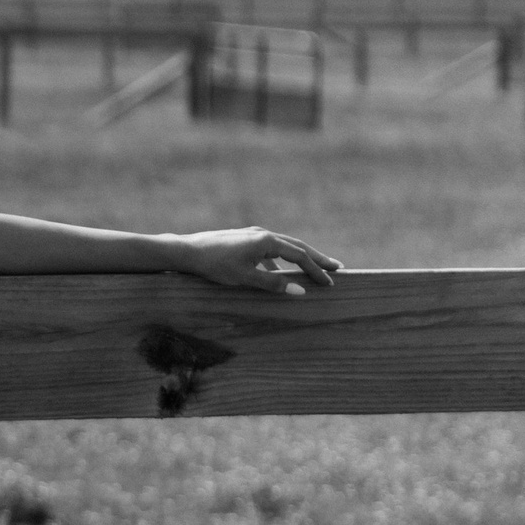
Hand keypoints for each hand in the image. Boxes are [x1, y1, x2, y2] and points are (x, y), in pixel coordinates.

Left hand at [171, 226, 340, 295]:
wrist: (187, 251)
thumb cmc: (215, 266)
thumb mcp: (245, 278)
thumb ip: (273, 284)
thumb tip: (300, 291)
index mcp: (267, 241)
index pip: (300, 255)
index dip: (316, 269)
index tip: (330, 282)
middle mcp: (263, 233)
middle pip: (297, 246)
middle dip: (316, 258)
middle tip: (336, 267)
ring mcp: (253, 234)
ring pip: (283, 246)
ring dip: (300, 257)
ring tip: (314, 268)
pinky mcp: (244, 239)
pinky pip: (269, 249)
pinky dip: (280, 259)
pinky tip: (279, 272)